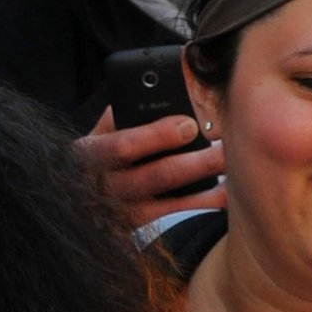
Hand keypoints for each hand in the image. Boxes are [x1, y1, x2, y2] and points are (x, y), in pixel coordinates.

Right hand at [77, 108, 225, 225]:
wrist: (79, 192)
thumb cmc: (103, 150)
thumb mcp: (104, 128)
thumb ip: (128, 111)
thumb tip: (171, 82)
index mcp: (88, 153)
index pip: (120, 147)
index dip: (156, 137)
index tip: (189, 126)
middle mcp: (100, 187)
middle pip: (152, 176)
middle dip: (193, 163)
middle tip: (226, 149)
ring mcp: (117, 211)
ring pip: (166, 202)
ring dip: (202, 183)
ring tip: (233, 165)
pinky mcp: (134, 228)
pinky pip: (172, 218)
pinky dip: (201, 206)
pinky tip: (226, 193)